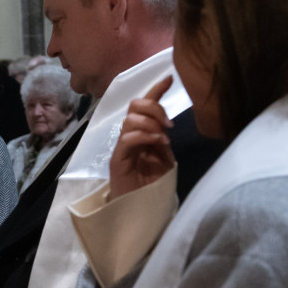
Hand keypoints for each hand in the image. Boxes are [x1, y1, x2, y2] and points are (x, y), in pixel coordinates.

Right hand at [109, 76, 176, 197]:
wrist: (141, 210)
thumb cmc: (153, 185)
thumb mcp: (164, 157)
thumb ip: (162, 139)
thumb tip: (165, 122)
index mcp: (142, 133)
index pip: (145, 106)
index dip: (156, 90)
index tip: (170, 77)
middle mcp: (130, 135)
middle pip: (135, 106)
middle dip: (153, 107)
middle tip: (168, 123)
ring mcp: (122, 147)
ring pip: (130, 120)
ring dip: (150, 123)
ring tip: (163, 136)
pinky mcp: (117, 159)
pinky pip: (126, 139)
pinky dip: (143, 135)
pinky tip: (157, 141)